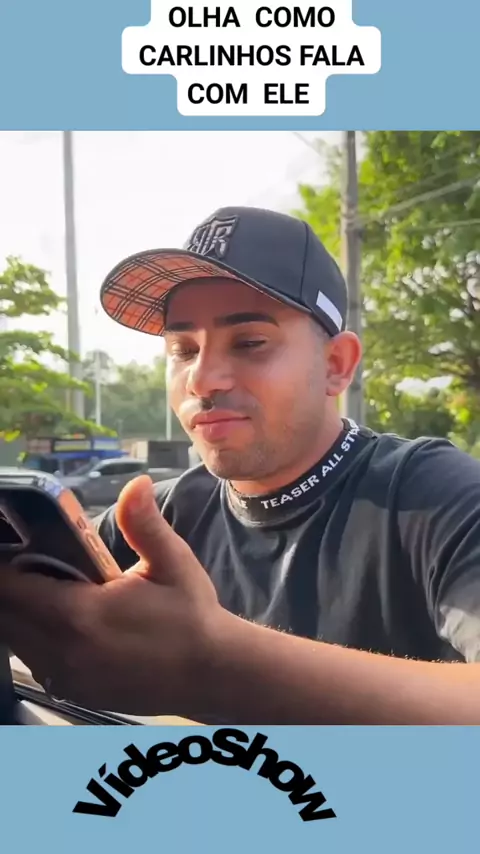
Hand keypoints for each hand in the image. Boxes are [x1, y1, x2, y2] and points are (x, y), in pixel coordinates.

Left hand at [0, 476, 228, 715]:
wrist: (213, 674)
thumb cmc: (193, 616)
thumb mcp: (173, 562)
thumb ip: (144, 524)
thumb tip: (135, 484)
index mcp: (80, 615)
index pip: (9, 590)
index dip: (2, 568)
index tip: (10, 545)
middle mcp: (62, 652)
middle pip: (4, 615)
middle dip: (7, 587)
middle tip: (26, 560)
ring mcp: (65, 677)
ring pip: (14, 639)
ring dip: (17, 612)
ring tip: (42, 584)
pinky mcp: (71, 691)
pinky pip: (32, 659)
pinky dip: (32, 636)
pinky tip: (58, 617)